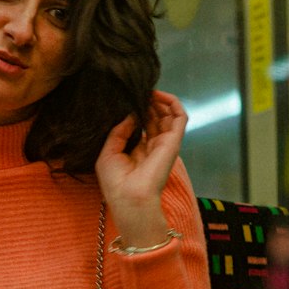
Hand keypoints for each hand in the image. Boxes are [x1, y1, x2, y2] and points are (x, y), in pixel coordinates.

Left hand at [94, 90, 186, 244]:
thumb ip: (119, 131)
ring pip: (169, 116)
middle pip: (156, 118)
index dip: (138, 111)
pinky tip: (160, 95)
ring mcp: (165, 144)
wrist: (129, 197)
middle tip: (140, 92)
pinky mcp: (174, 142)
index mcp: (138, 152)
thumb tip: (130, 114)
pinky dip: (173, 104)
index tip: (130, 100)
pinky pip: (180, 118)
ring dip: (161, 101)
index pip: (142, 126)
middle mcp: (153, 147)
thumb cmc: (116, 181)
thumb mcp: (108, 152)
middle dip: (149, 103)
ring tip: (149, 91)